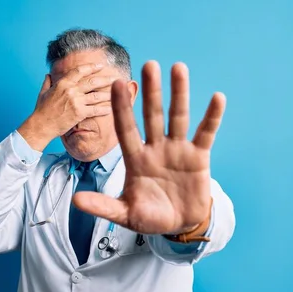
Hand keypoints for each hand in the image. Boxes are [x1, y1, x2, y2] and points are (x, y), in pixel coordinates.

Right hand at [17, 63, 114, 150]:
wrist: (41, 125)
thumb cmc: (41, 110)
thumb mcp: (43, 93)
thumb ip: (47, 83)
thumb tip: (48, 75)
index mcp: (63, 83)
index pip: (80, 71)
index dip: (92, 67)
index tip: (100, 66)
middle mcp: (71, 90)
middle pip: (92, 81)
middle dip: (106, 79)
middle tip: (116, 77)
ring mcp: (76, 101)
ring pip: (96, 95)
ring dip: (109, 94)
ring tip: (118, 93)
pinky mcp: (79, 113)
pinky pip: (95, 109)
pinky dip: (104, 108)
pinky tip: (111, 108)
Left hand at [72, 61, 225, 234]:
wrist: (179, 225)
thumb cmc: (149, 217)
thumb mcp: (125, 214)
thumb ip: (103, 206)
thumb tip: (76, 200)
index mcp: (135, 159)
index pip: (126, 129)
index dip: (121, 108)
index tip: (116, 84)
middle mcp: (155, 148)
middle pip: (152, 116)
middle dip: (150, 92)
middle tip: (148, 65)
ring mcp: (177, 150)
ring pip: (177, 117)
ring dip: (179, 94)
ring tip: (178, 68)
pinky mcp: (199, 156)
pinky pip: (206, 133)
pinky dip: (212, 117)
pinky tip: (217, 98)